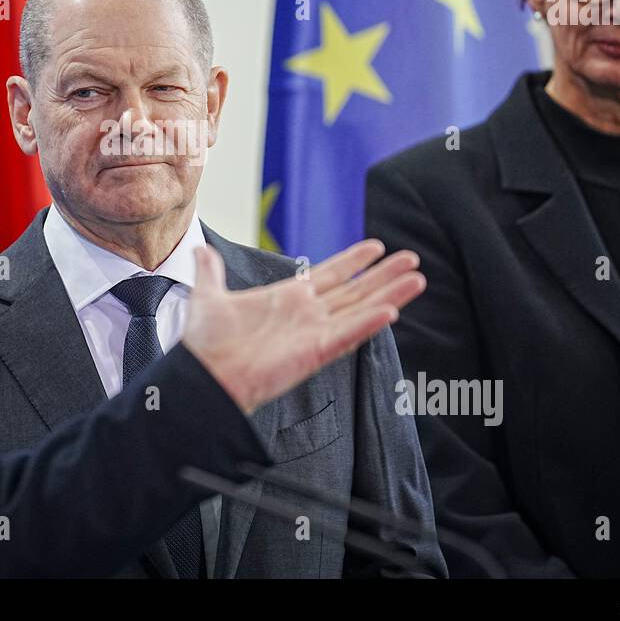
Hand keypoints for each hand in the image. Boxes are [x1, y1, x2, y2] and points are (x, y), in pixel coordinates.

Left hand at [182, 240, 423, 413]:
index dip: (353, 260)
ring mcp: (314, 333)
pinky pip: (348, 335)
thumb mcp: (209, 296)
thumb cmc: (207, 343)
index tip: (376, 246)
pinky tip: (392, 310)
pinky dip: (368, 323)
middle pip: (355, 289)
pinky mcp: (315, 352)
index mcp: (288, 299)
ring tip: (417, 278)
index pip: (330, 274)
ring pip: (360, 308)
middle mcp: (307, 315)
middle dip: (384, 274)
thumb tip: (202, 249)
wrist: (203, 374)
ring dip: (389, 294)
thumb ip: (211, 272)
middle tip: (412, 258)